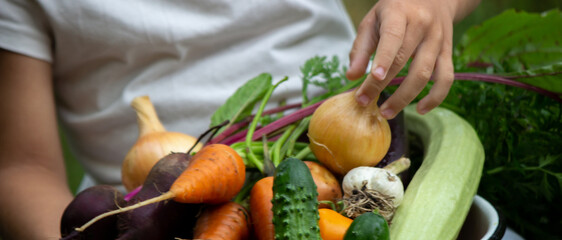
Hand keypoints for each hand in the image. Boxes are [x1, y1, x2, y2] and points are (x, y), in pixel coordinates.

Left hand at [347, 0, 461, 118]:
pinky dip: (435, 97)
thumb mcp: (373, 20)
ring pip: (425, 74)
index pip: (393, 37)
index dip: (384, 59)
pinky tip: (420, 109)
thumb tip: (352, 76)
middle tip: (364, 102)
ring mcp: (437, 40)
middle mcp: (422, 26)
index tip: (373, 78)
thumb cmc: (395, 10)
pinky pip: (446, 78)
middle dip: (382, 85)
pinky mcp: (447, 53)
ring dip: (405, 97)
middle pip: (404, 61)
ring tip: (386, 112)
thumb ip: (361, 48)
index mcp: (399, 13)